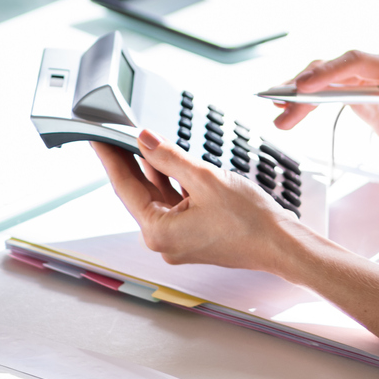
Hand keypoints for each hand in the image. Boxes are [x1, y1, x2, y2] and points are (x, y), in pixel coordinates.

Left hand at [93, 129, 301, 274]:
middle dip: (127, 161)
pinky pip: (172, 203)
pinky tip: (165, 162)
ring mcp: (177, 239)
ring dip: (150, 170)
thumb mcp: (204, 178)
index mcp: (159, 231)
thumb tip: (144, 140)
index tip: (97, 138)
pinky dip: (169, 182)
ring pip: (156, 196)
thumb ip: (168, 157)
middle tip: (113, 134)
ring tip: (138, 141)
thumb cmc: (250, 220)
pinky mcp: (192, 235)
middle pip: (137, 192)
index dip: (110, 157)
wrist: (281, 244)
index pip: (124, 187)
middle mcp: (163, 240)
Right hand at [271, 49, 378, 169]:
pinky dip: (308, 99)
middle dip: (306, 85)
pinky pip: (327, 89)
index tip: (304, 87)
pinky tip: (290, 110)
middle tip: (281, 104)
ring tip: (278, 112)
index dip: (329, 72)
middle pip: (335, 68)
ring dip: (301, 94)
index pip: (357, 63)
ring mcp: (367, 78)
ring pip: (327, 77)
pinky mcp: (358, 90)